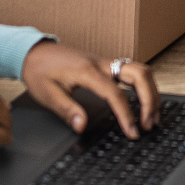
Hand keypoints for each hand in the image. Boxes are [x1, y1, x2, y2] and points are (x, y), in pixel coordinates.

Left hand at [22, 42, 159, 139]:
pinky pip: (133, 71)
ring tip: (152, 116)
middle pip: (140, 74)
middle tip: (150, 123)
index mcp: (88, 71)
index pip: (116, 93)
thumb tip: (82, 126)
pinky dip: (144, 86)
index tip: (132, 132)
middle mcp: (101, 63)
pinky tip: (143, 102)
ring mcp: (106, 62)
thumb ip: (67, 111)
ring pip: (141, 70)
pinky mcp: (106, 64)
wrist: (33, 51)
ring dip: (151, 92)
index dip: (127, 115)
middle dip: (150, 99)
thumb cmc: (39, 71)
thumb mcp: (48, 95)